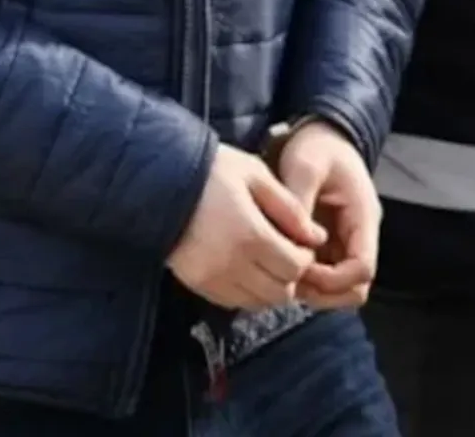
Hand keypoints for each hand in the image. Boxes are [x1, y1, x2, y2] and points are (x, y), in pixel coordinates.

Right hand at [168, 144, 326, 309]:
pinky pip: (233, 302)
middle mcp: (232, 263)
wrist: (156, 182)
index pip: (295, 267)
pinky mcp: (197, 284)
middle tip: (286, 254)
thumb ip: (290, 208)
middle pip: (280, 292)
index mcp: (251, 234)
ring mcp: (212, 278)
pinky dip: (247, 293)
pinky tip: (245, 269)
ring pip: (258, 302)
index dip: (305, 258)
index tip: (301, 242)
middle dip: (290, 275)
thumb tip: (318, 238)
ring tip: (266, 262)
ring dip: (270, 287)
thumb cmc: (210, 172)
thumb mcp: (254, 175)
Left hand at [277, 121, 381, 308]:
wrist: (320, 136)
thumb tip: (291, 237)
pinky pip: (324, 276)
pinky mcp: (329, 245)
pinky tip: (281, 265)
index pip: (362, 269)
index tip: (300, 267)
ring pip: (340, 289)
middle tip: (288, 278)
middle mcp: (359, 236)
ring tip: (282, 273)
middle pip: (354, 288)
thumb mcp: (305, 165)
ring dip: (313, 290)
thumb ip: (300, 200)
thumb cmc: (316, 147)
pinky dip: (305, 280)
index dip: (332, 279)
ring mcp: (345, 243)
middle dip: (322, 292)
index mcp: (363, 218)